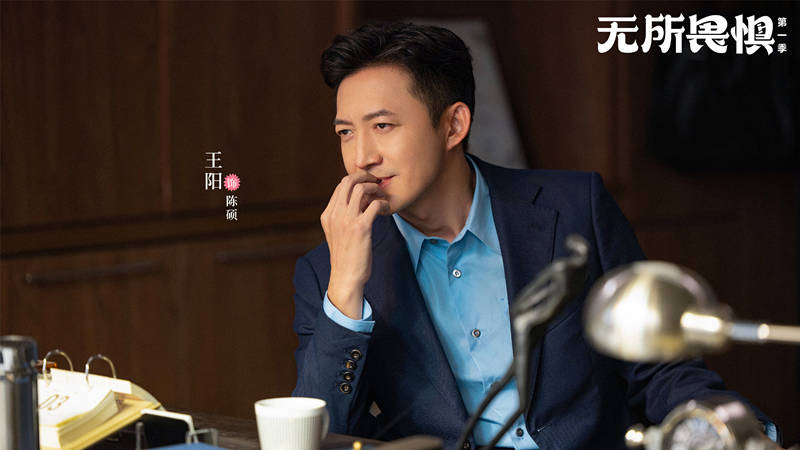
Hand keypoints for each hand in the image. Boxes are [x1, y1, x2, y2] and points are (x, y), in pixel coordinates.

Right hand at [321, 171, 389, 318]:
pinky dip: (383, 203)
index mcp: (327, 215)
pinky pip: (374, 204)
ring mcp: (346, 221)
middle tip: (377, 182)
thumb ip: (343, 217)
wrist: (345, 278)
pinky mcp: (361, 228)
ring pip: (361, 188)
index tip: (368, 184)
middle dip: (365, 177)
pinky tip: (386, 209)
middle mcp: (334, 215)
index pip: (340, 186)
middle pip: (348, 181)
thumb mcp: (337, 234)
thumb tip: (360, 201)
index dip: (356, 180)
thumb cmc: (346, 257)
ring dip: (375, 189)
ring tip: (382, 196)